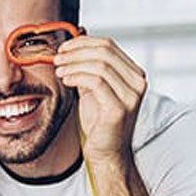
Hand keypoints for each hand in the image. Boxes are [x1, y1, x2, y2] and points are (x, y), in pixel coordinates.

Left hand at [53, 35, 146, 161]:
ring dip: (74, 64)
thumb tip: (75, 42)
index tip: (64, 47)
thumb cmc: (99, 122)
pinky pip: (96, 82)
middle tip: (58, 57)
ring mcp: (131, 96)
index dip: (83, 43)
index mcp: (133, 74)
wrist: (106, 152)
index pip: (109, 46)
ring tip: (58, 69)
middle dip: (76, 51)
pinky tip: (66, 80)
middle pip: (105, 52)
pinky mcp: (120, 108)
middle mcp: (137, 82)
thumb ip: (88, 68)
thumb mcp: (93, 89)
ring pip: (100, 65)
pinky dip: (77, 77)